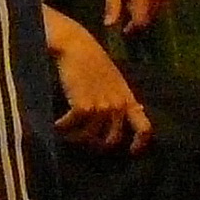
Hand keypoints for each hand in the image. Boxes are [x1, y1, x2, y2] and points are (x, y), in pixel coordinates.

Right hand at [48, 12, 152, 153]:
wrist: (76, 47)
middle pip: (113, 139)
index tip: (131, 152)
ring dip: (75, 137)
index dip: (139, 143)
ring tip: (65, 133)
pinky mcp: (84, 106)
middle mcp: (117, 106)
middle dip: (97, 144)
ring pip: (89, 136)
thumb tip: (132, 113)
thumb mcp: (113, 80)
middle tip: (83, 142)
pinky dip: (61, 128)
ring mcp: (102, 107)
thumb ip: (120, 98)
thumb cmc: (92, 60)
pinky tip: (55, 125)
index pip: (144, 128)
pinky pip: (72, 126)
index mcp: (127, 99)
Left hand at [103, 0, 176, 33]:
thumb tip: (110, 25)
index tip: (124, 30)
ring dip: (146, 8)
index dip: (132, 27)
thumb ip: (113, 5)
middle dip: (138, 16)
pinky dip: (154, 0)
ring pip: (158, 8)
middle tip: (125, 9)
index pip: (141, 20)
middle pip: (150, 16)